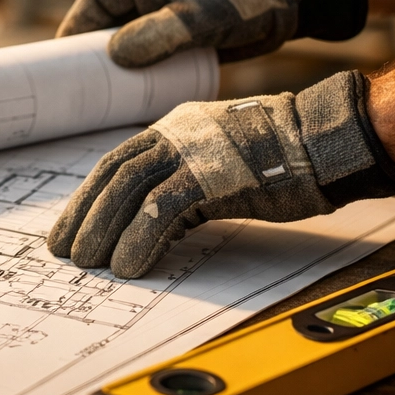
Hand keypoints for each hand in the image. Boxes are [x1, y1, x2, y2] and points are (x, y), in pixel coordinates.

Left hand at [47, 71, 394, 278]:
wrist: (327, 141)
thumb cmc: (284, 157)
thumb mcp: (221, 161)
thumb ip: (186, 181)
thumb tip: (155, 221)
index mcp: (175, 128)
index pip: (117, 162)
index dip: (89, 196)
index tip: (72, 226)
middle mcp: (176, 134)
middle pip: (114, 176)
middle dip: (85, 216)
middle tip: (66, 251)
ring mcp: (193, 152)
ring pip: (129, 193)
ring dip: (104, 232)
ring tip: (90, 265)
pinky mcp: (211, 176)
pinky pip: (162, 212)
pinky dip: (139, 241)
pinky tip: (129, 266)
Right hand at [55, 0, 367, 66]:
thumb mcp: (203, 16)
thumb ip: (160, 33)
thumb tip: (115, 55)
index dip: (75, 28)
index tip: (59, 60)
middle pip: (108, 20)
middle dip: (92, 51)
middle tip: (78, 88)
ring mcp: (170, 8)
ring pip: (131, 36)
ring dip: (119, 63)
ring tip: (104, 98)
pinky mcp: (187, 28)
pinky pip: (154, 48)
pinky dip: (144, 68)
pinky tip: (138, 94)